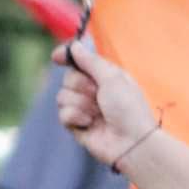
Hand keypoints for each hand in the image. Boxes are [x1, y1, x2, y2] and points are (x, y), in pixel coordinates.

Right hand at [54, 39, 156, 170]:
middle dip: (80, 85)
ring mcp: (84, 109)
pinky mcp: (78, 125)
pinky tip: (90, 124)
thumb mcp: (112, 77)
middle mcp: (93, 91)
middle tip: (97, 95)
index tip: (57, 57)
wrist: (132, 142)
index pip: (79, 61)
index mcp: (104, 77)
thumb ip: (91, 61)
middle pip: (68, 78)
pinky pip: (63, 114)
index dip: (66, 57)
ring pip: (62, 96)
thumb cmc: (128, 108)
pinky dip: (76, 117)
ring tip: (98, 113)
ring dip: (80, 103)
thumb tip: (74, 45)